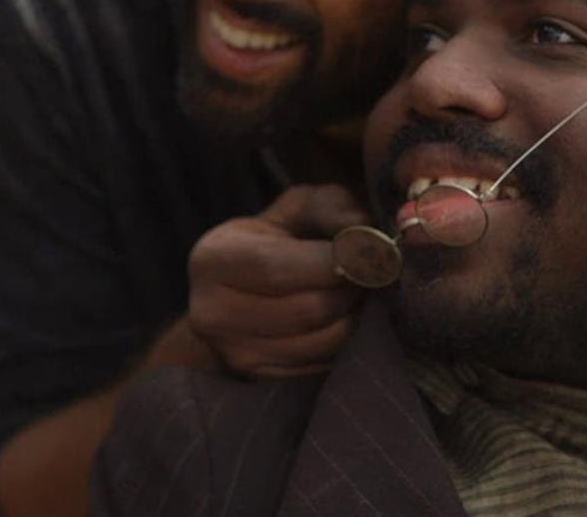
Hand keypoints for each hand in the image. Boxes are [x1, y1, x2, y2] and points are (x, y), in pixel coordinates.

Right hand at [185, 184, 371, 377]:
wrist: (243, 290)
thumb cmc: (278, 239)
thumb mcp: (298, 208)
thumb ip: (330, 207)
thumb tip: (364, 230)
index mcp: (214, 259)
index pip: (282, 267)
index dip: (338, 261)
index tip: (373, 252)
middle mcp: (213, 312)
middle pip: (308, 309)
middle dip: (352, 291)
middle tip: (372, 276)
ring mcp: (235, 353)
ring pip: (321, 342)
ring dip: (355, 319)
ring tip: (357, 296)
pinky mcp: (260, 379)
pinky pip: (321, 367)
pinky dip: (344, 346)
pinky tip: (343, 320)